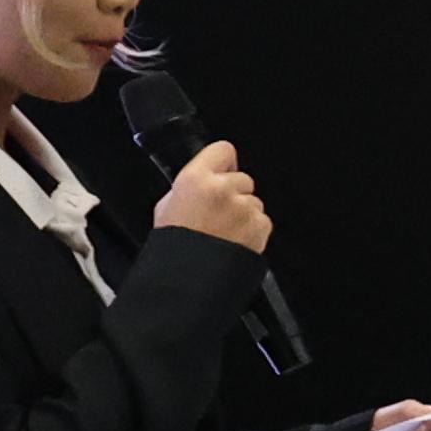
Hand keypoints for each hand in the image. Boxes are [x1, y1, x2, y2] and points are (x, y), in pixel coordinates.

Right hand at [153, 138, 270, 253]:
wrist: (187, 281)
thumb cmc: (174, 247)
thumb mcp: (168, 206)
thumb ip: (190, 187)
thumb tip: (204, 180)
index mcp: (195, 179)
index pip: (223, 150)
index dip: (223, 162)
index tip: (222, 170)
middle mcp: (223, 189)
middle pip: (242, 178)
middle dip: (234, 193)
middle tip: (217, 214)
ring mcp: (244, 207)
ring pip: (253, 201)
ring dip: (244, 213)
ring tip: (224, 233)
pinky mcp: (261, 226)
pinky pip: (262, 221)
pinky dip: (253, 230)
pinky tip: (234, 242)